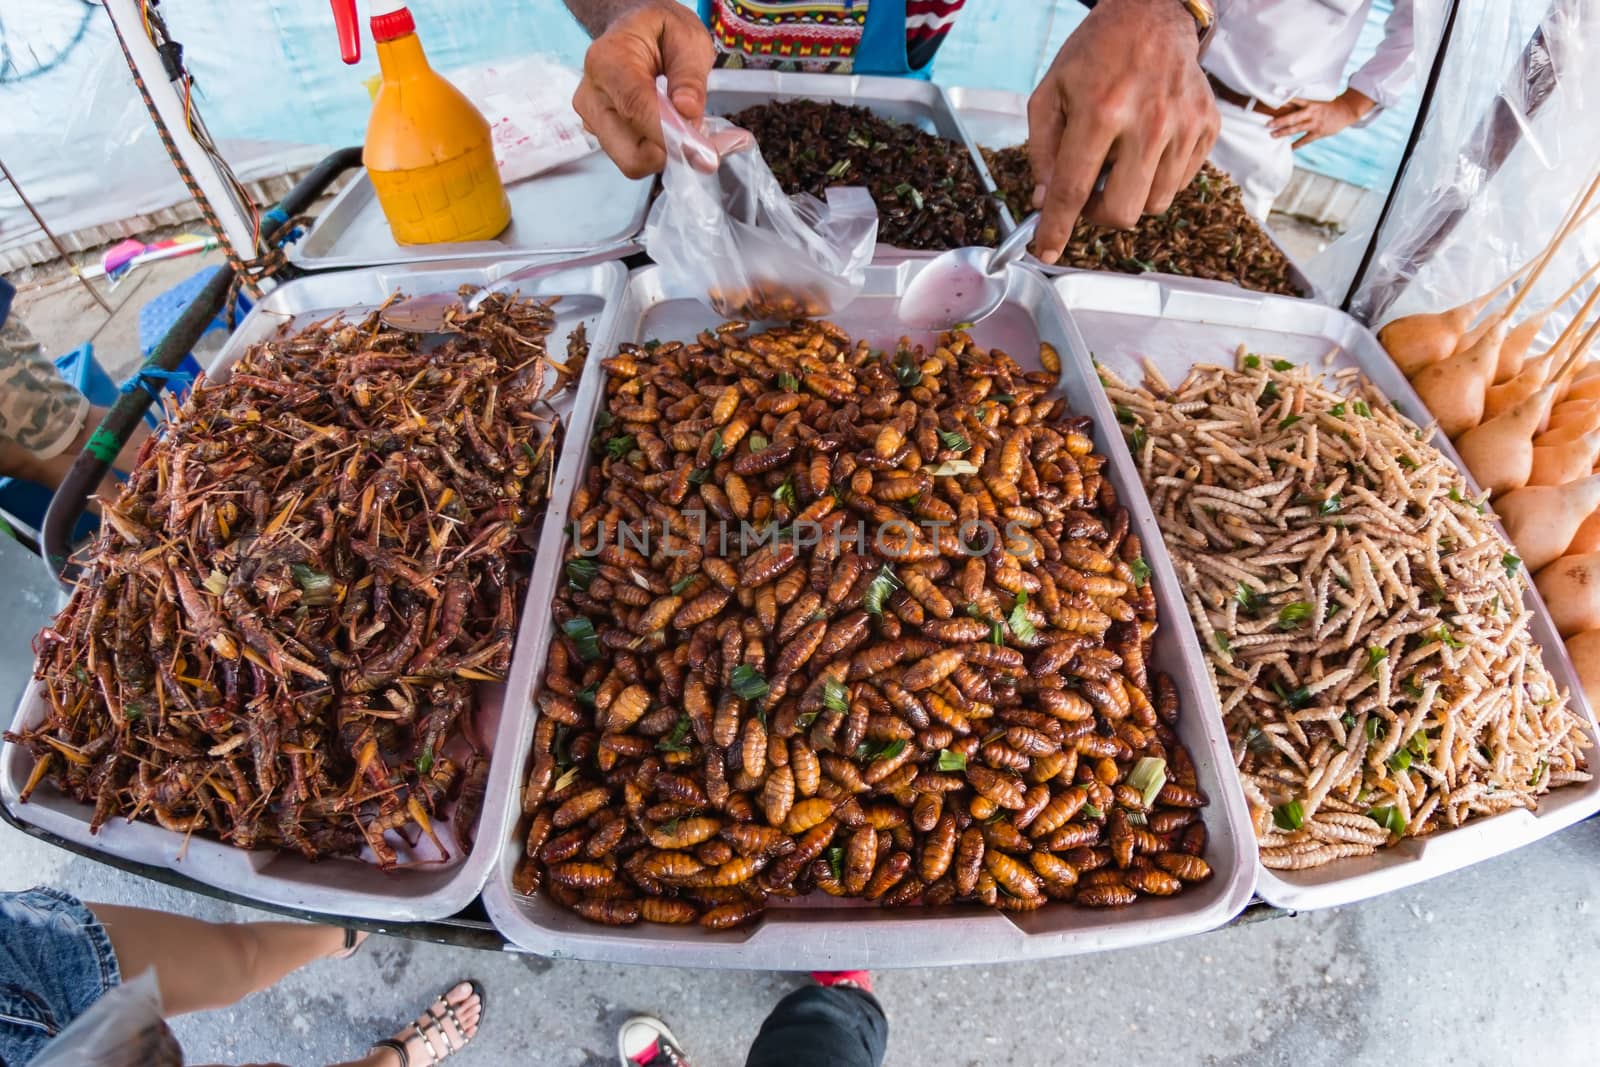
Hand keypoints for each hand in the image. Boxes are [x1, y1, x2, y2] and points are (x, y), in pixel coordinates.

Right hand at [571, 0, 714, 177]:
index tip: (704, 154)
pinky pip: (635, 158)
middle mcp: (592, 95)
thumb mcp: (688, 39)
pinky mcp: (603, 135)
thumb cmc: (660, 31)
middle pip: (631, 152)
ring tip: (692, 131)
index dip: (671, 136)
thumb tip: (687, 111)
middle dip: (671, 153)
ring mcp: (593, 119)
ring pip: (634, 161)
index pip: (637, 109)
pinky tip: (676, 134)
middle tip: (704, 141)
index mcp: (607, 61)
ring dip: (669, 155)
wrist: (637, 31)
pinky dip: (661, 154)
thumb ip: (690, 76)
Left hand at [1026, 0, 1217, 261]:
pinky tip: (1146, 148)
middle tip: (1089, 192)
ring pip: (1154, 204)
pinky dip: (1157, 178)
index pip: (1073, 190)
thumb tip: (1045, 202)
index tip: (1045, 251)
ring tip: (1120, 161)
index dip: (1056, 229)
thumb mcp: (1050, 92)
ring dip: (1130, 195)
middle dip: (1098, 214)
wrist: (1152, 14)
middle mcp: (1148, 122)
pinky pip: (1180, 183)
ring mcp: (1184, 126)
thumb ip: (1042, 151)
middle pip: (1122, 212)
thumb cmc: (1095, 53)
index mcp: (1101, 112)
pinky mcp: (1208, 126)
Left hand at [1268, 89, 1375, 147]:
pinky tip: (1288, 148)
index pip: (1294, 101)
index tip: (1271, 103)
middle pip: (1292, 117)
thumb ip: (1304, 104)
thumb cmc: (1329, 105)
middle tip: (1267, 124)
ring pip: (1296, 129)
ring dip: (1283, 132)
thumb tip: (1286, 104)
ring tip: (1272, 135)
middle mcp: (1311, 112)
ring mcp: (1315, 123)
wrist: (1347, 110)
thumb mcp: (1317, 101)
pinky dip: (1296, 145)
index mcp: (1311, 103)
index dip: (1283, 103)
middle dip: (1279, 121)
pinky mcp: (1318, 132)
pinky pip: (1304, 140)